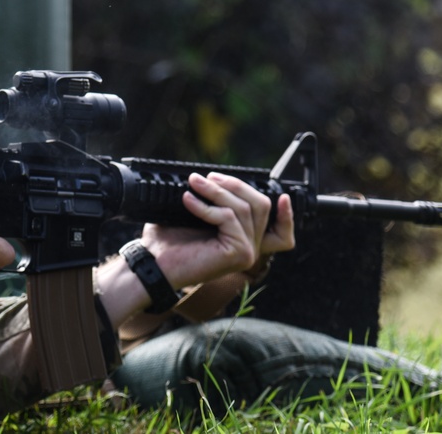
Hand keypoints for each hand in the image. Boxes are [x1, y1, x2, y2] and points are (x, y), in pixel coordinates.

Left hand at [97, 172, 294, 325]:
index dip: (288, 216)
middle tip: (207, 177)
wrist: (153, 264)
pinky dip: (206, 205)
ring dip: (216, 191)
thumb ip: (215, 202)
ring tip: (193, 183)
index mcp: (243, 241)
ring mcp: (247, 253)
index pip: (281, 235)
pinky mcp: (239, 254)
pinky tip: (188, 201)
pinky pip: (228, 217)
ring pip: (243, 208)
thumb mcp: (195, 215)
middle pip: (261, 206)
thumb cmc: (168, 242)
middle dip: (235, 185)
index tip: (285, 197)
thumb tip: (218, 179)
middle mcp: (250, 249)